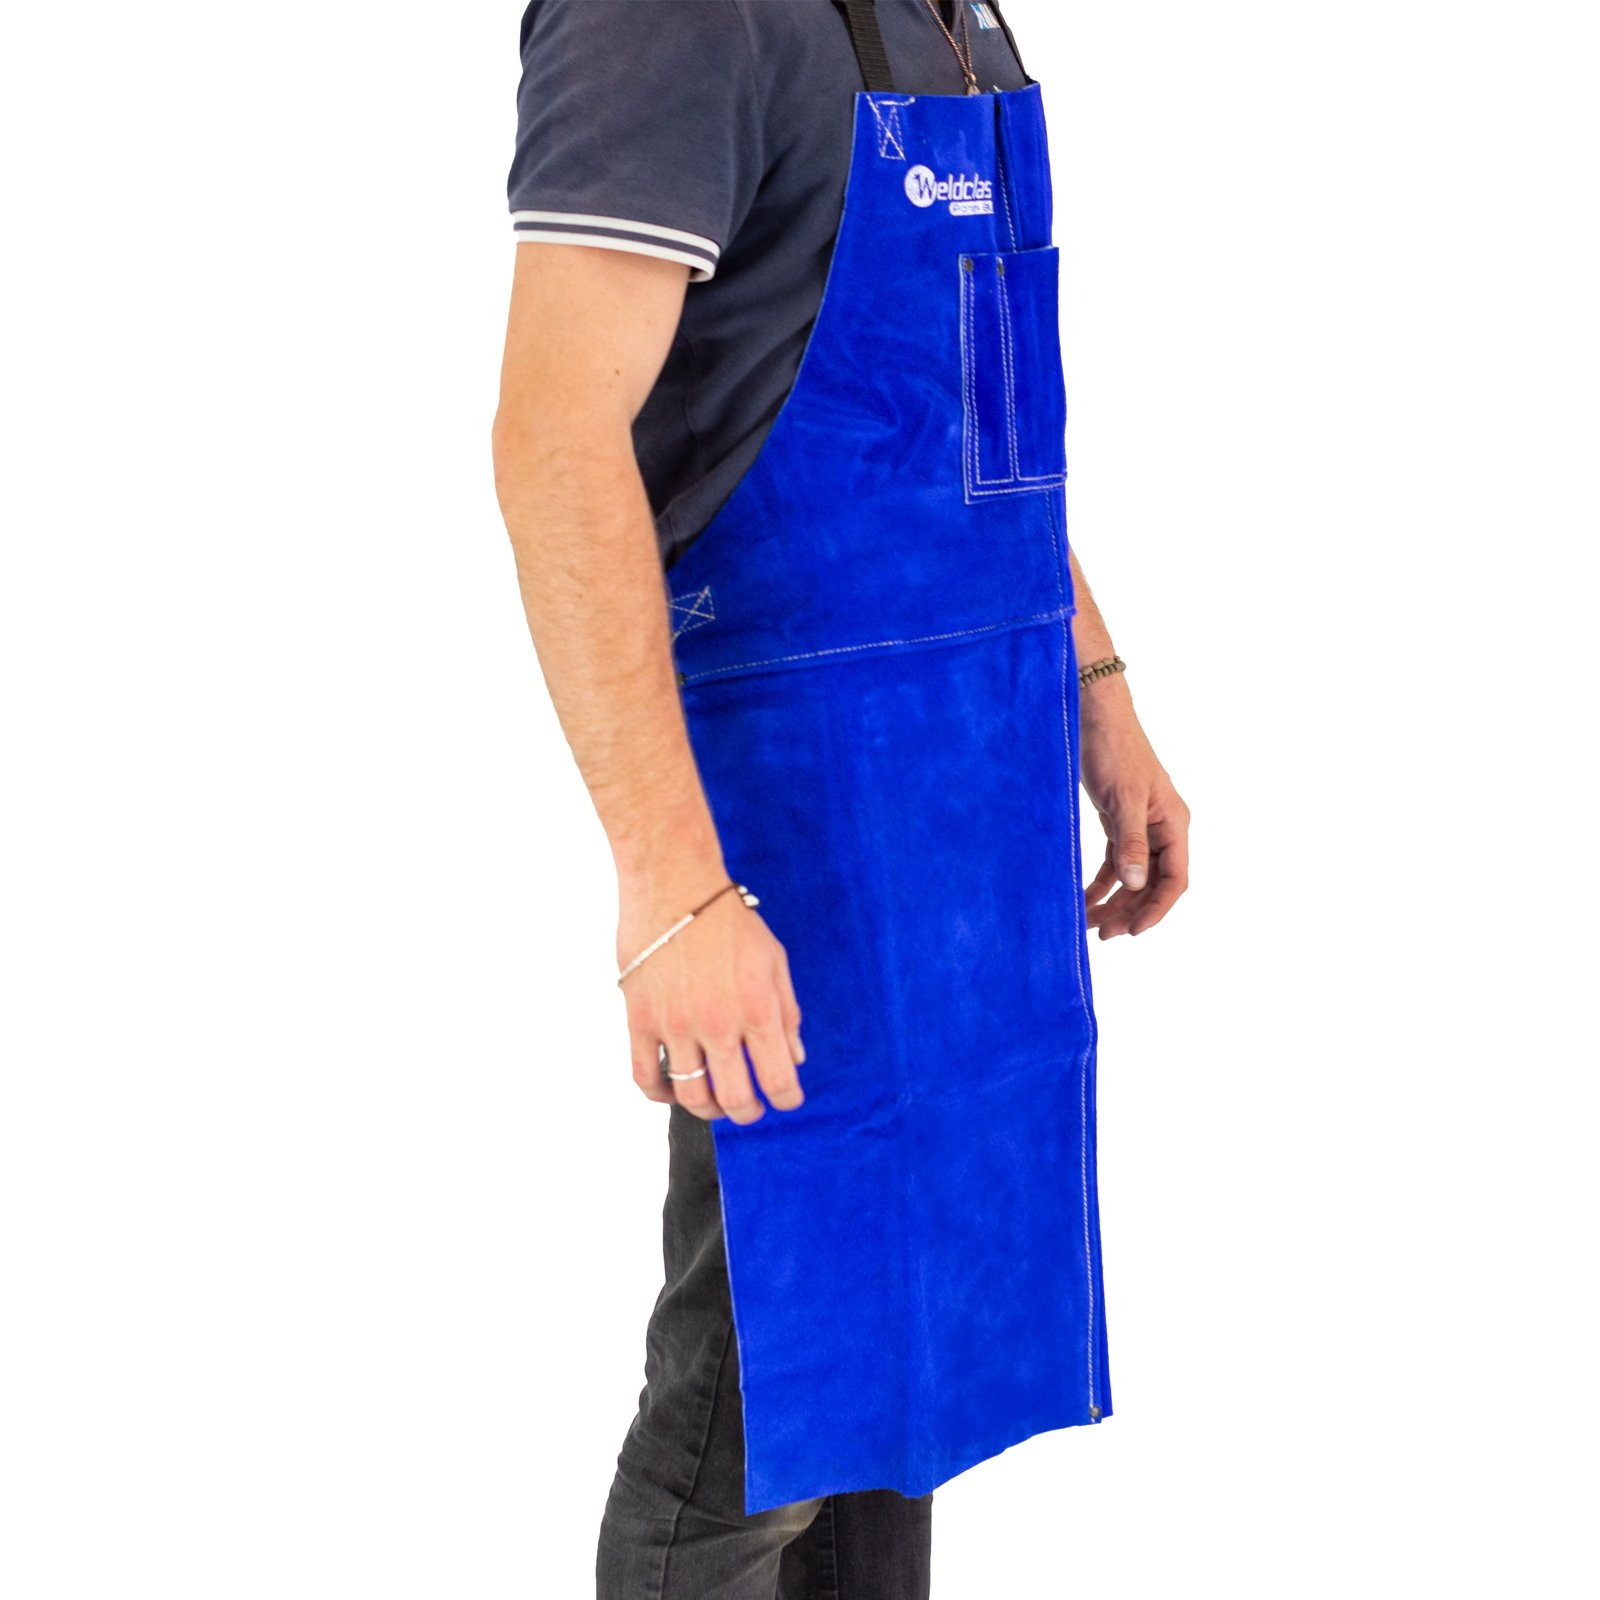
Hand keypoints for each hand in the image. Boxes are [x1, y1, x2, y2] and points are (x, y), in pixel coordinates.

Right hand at [617, 870, 806, 1122]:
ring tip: (713, 1104)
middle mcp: (718, 1024)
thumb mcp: (774, 960)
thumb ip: (787, 1013)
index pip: (778, 1078)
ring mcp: (676, 1025)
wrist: (674, 884)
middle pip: (735, 1098)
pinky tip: (670, 1090)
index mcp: (757, 1009)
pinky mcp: (640, 1019)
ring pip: (691, 1095)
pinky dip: (658, 1094)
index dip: (786, 1099)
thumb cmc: (727, 919)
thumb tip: (795, 1056)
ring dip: (706, 1110)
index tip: (786, 1100)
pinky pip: (644, 1075)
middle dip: (748, 1112)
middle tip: (749, 1108)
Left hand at [1078, 678, 1189, 938]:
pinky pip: (1114, 860)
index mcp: (1173, 823)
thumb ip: (1130, 843)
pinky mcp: (1118, 819)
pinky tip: (1085, 898)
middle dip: (1130, 910)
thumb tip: (1135, 884)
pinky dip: (1101, 881)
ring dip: (1114, 900)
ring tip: (1090, 923)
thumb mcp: (1122, 799)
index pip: (1175, 880)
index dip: (1157, 909)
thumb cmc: (1113, 750)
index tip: (1133, 931)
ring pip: (1132, 875)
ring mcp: (1140, 825)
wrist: (1093, 713)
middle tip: (1102, 933)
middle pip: (1152, 883)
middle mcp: (1162, 827)